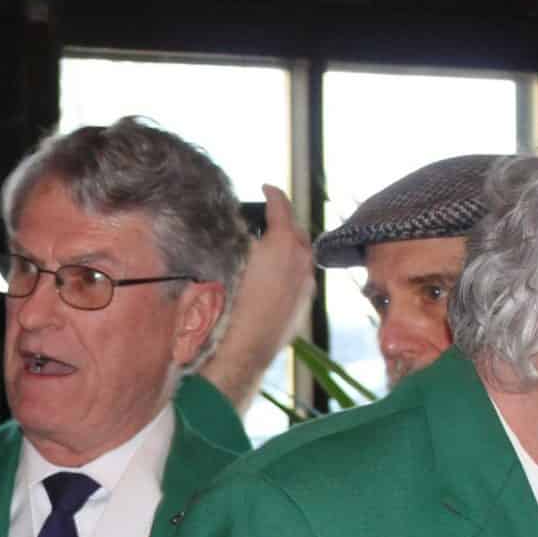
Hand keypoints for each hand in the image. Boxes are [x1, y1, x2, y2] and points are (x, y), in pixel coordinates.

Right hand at [237, 185, 314, 338]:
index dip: (273, 192)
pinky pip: (302, 275)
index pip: (281, 205)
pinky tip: (276, 275)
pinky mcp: (305, 302)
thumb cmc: (231, 305)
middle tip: (269, 216)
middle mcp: (301, 259)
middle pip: (297, 228)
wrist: (244, 349)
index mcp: (283, 242)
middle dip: (284, 219)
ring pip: (303, 253)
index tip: (266, 187)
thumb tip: (244, 226)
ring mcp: (306, 282)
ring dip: (290, 244)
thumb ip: (241, 236)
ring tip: (272, 245)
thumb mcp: (231, 259)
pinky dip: (292, 267)